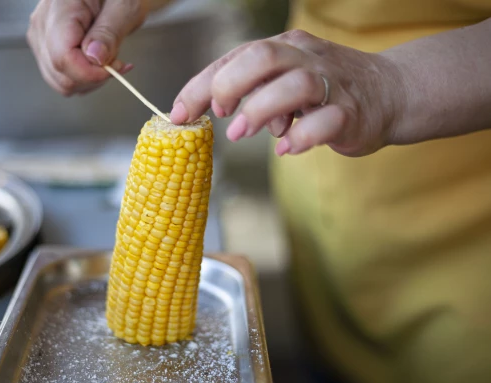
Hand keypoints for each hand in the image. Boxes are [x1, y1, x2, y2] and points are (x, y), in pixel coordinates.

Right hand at [27, 0, 147, 95]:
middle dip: (92, 77)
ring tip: (107, 59)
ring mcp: (41, 37)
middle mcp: (43, 22)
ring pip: (60, 81)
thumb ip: (109, 32)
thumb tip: (94, 58)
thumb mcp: (124, 7)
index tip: (114, 67)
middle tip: (116, 62)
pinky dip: (85, 78)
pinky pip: (62, 78)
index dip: (90, 72)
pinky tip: (99, 64)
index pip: (62, 56)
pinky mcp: (47, 49)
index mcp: (60, 6)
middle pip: (59, 72)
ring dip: (89, 80)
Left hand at [170, 30, 404, 156]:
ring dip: (261, 109)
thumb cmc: (325, 89)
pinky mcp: (352, 112)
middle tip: (218, 114)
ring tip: (241, 132)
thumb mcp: (285, 81)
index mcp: (285, 48)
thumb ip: (254, 92)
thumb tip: (216, 113)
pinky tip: (288, 148)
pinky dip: (303, 136)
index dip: (201, 85)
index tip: (178, 112)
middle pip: (263, 57)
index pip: (235, 58)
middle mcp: (306, 58)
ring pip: (295, 84)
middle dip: (230, 85)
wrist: (390, 92)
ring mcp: (332, 84)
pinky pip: (326, 121)